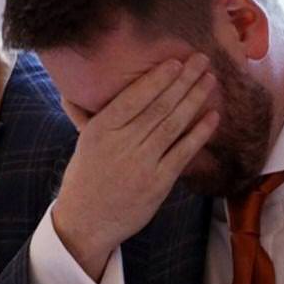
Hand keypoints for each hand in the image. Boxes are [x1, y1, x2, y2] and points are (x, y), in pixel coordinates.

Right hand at [51, 53, 219, 278]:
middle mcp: (121, 144)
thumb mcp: (82, 143)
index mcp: (100, 130)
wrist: (87, 223)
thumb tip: (70, 89)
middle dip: (183, 81)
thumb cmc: (86, 178)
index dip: (157, 79)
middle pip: (158, 107)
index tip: (176, 61)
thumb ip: (83, 114)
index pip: (133, 98)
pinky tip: (213, 116)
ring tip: (211, 80)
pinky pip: (183, 152)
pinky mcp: (159, 183)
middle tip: (202, 60)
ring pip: (173, 125)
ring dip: (195, 100)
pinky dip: (200, 133)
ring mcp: (142, 164)